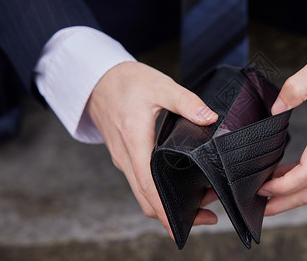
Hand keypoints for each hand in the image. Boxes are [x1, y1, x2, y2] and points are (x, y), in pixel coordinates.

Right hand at [86, 62, 218, 237]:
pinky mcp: (125, 156)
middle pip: (147, 198)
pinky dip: (158, 191)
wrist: (97, 80)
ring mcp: (124, 159)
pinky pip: (140, 182)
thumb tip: (209, 117)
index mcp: (134, 141)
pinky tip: (177, 185)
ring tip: (199, 200)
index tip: (182, 227)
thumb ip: (186, 102)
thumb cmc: (127, 82)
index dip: (165, 210)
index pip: (149, 185)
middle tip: (206, 215)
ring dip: (166, 202)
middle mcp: (126, 157)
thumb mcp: (160, 86)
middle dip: (173, 213)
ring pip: (143, 192)